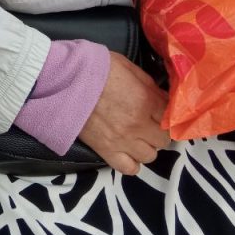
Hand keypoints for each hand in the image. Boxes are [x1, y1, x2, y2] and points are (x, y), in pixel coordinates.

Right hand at [78, 51, 169, 175]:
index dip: (165, 112)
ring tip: (136, 135)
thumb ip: (148, 84)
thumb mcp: (127, 66)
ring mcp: (122, 140)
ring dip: (145, 145)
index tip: (158, 108)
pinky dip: (131, 162)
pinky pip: (129, 168)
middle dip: (158, 130)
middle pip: (163, 140)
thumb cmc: (95, 68)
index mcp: (145, 100)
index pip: (170, 116)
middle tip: (148, 122)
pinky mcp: (106, 151)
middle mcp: (138, 124)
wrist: (64, 80)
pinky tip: (126, 150)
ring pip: (150, 156)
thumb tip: (162, 98)